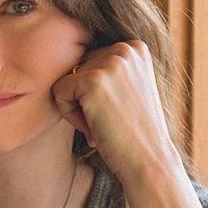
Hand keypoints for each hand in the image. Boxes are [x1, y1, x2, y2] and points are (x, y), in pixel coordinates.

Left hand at [51, 41, 182, 187]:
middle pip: (76, 67)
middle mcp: (125, 48)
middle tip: (109, 119)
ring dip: (77, 107)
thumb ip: (108, 68)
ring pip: (65, 79)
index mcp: (135, 47)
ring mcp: (111, 62)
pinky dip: (69, 115)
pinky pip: (58, 92)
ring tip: (103, 122)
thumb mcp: (128, 87)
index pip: (89, 60)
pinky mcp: (92, 80)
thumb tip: (64, 51)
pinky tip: (94, 126)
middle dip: (83, 97)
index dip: (94, 91)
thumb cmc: (133, 130)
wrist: (149, 160)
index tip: (115, 109)